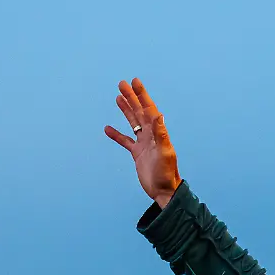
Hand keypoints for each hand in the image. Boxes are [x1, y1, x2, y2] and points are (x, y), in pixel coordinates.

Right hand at [104, 78, 182, 208]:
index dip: (142, 96)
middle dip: (132, 98)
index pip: (149, 110)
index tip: (135, 82)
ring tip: (118, 97)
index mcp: (158, 133)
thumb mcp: (164, 153)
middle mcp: (151, 136)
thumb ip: (161, 134)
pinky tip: (107, 128)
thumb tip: (158, 115)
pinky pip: (125, 141)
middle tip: (122, 84)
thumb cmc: (166, 174)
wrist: (164, 192)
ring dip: (126, 110)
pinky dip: (117, 135)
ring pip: (133, 123)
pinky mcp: (137, 154)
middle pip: (139, 112)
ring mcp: (144, 144)